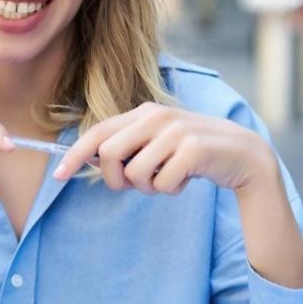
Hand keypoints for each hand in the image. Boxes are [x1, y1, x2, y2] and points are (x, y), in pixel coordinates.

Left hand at [52, 103, 276, 194]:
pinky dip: (172, 190)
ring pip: (134, 174)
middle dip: (116, 179)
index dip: (74, 155)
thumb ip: (127, 147)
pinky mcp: (193, 150)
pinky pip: (162, 183)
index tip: (59, 177)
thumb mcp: (158, 144)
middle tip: (137, 184)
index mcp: (144, 113)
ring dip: (149, 187)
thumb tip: (88, 160)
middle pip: (107, 156)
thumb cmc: (193, 153)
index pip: (97, 133)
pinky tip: (188, 178)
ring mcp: (176, 132)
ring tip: (169, 177)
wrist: (243, 154)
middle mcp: (157, 117)